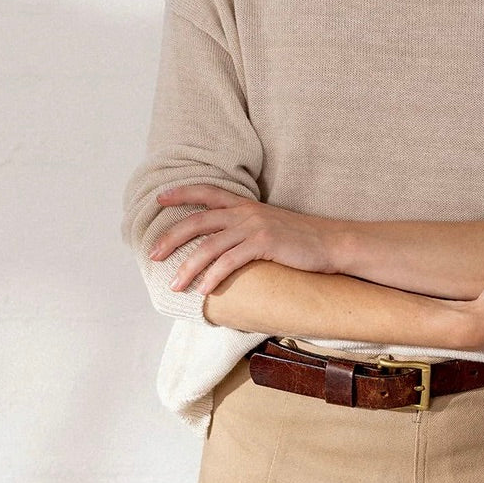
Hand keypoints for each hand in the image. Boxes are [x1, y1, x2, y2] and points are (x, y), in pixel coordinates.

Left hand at [150, 185, 338, 293]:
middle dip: (172, 237)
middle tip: (153, 254)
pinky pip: (230, 261)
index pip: (207, 192)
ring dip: (188, 267)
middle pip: (198, 220)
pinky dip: (213, 276)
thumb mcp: (267, 225)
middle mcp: (246, 212)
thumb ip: (243, 228)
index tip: (159, 199)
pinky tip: (204, 289)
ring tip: (174, 285)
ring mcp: (255, 226)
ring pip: (210, 245)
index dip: (181, 193)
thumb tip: (220, 245)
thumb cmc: (298, 239)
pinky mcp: (264, 243)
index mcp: (245, 205)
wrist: (330, 242)